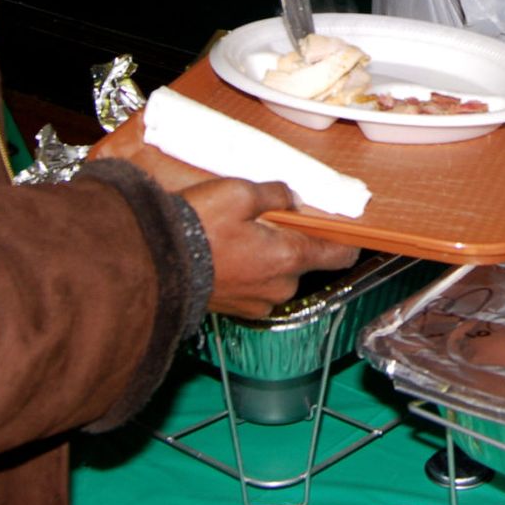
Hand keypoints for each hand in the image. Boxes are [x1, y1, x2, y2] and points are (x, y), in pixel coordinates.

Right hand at [89, 114, 359, 316]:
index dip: (347, 240)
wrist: (154, 265)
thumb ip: (275, 194)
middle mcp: (280, 287)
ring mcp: (257, 304)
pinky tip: (225, 253)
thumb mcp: (239, 193)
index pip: (339, 255)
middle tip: (264, 218)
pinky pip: (254, 286)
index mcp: (289, 258)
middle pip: (302, 261)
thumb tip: (291, 198)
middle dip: (290, 240)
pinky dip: (247, 270)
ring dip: (266, 256)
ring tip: (236, 234)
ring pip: (277, 274)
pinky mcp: (235, 311)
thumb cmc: (197, 229)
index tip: (350, 229)